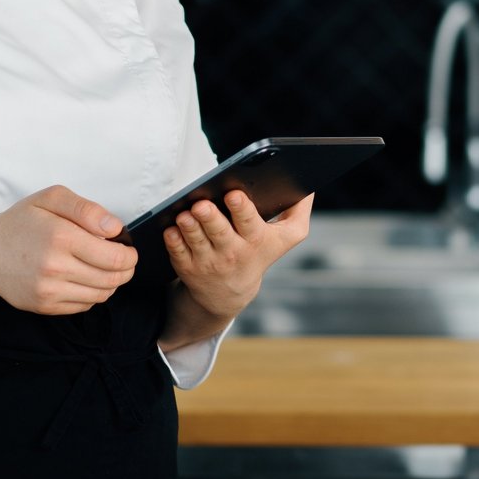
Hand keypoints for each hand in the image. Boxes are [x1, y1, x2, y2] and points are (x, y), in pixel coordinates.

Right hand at [0, 184, 136, 315]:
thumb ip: (87, 209)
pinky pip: (84, 306)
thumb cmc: (21, 223)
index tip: (127, 248)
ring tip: (105, 269)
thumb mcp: (52, 198)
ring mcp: (49, 290)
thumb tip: (114, 228)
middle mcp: (55, 267)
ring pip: (101, 295)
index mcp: (61, 237)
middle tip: (124, 260)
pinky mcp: (45, 306)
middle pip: (112, 279)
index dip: (129, 254)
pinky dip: (93, 294)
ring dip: (111, 283)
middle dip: (126, 270)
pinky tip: (86, 279)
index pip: (115, 257)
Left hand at [163, 191, 312, 321]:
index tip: (234, 194)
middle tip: (201, 205)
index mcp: (256, 239)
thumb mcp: (285, 238)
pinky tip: (171, 229)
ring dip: (189, 227)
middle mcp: (232, 252)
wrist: (230, 293)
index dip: (241, 208)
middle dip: (210, 217)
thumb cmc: (259, 253)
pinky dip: (173, 240)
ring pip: (195, 240)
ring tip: (184, 214)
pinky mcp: (188, 268)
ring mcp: (208, 262)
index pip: (249, 222)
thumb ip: (299, 211)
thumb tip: (308, 185)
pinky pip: (177, 252)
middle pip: (219, 231)